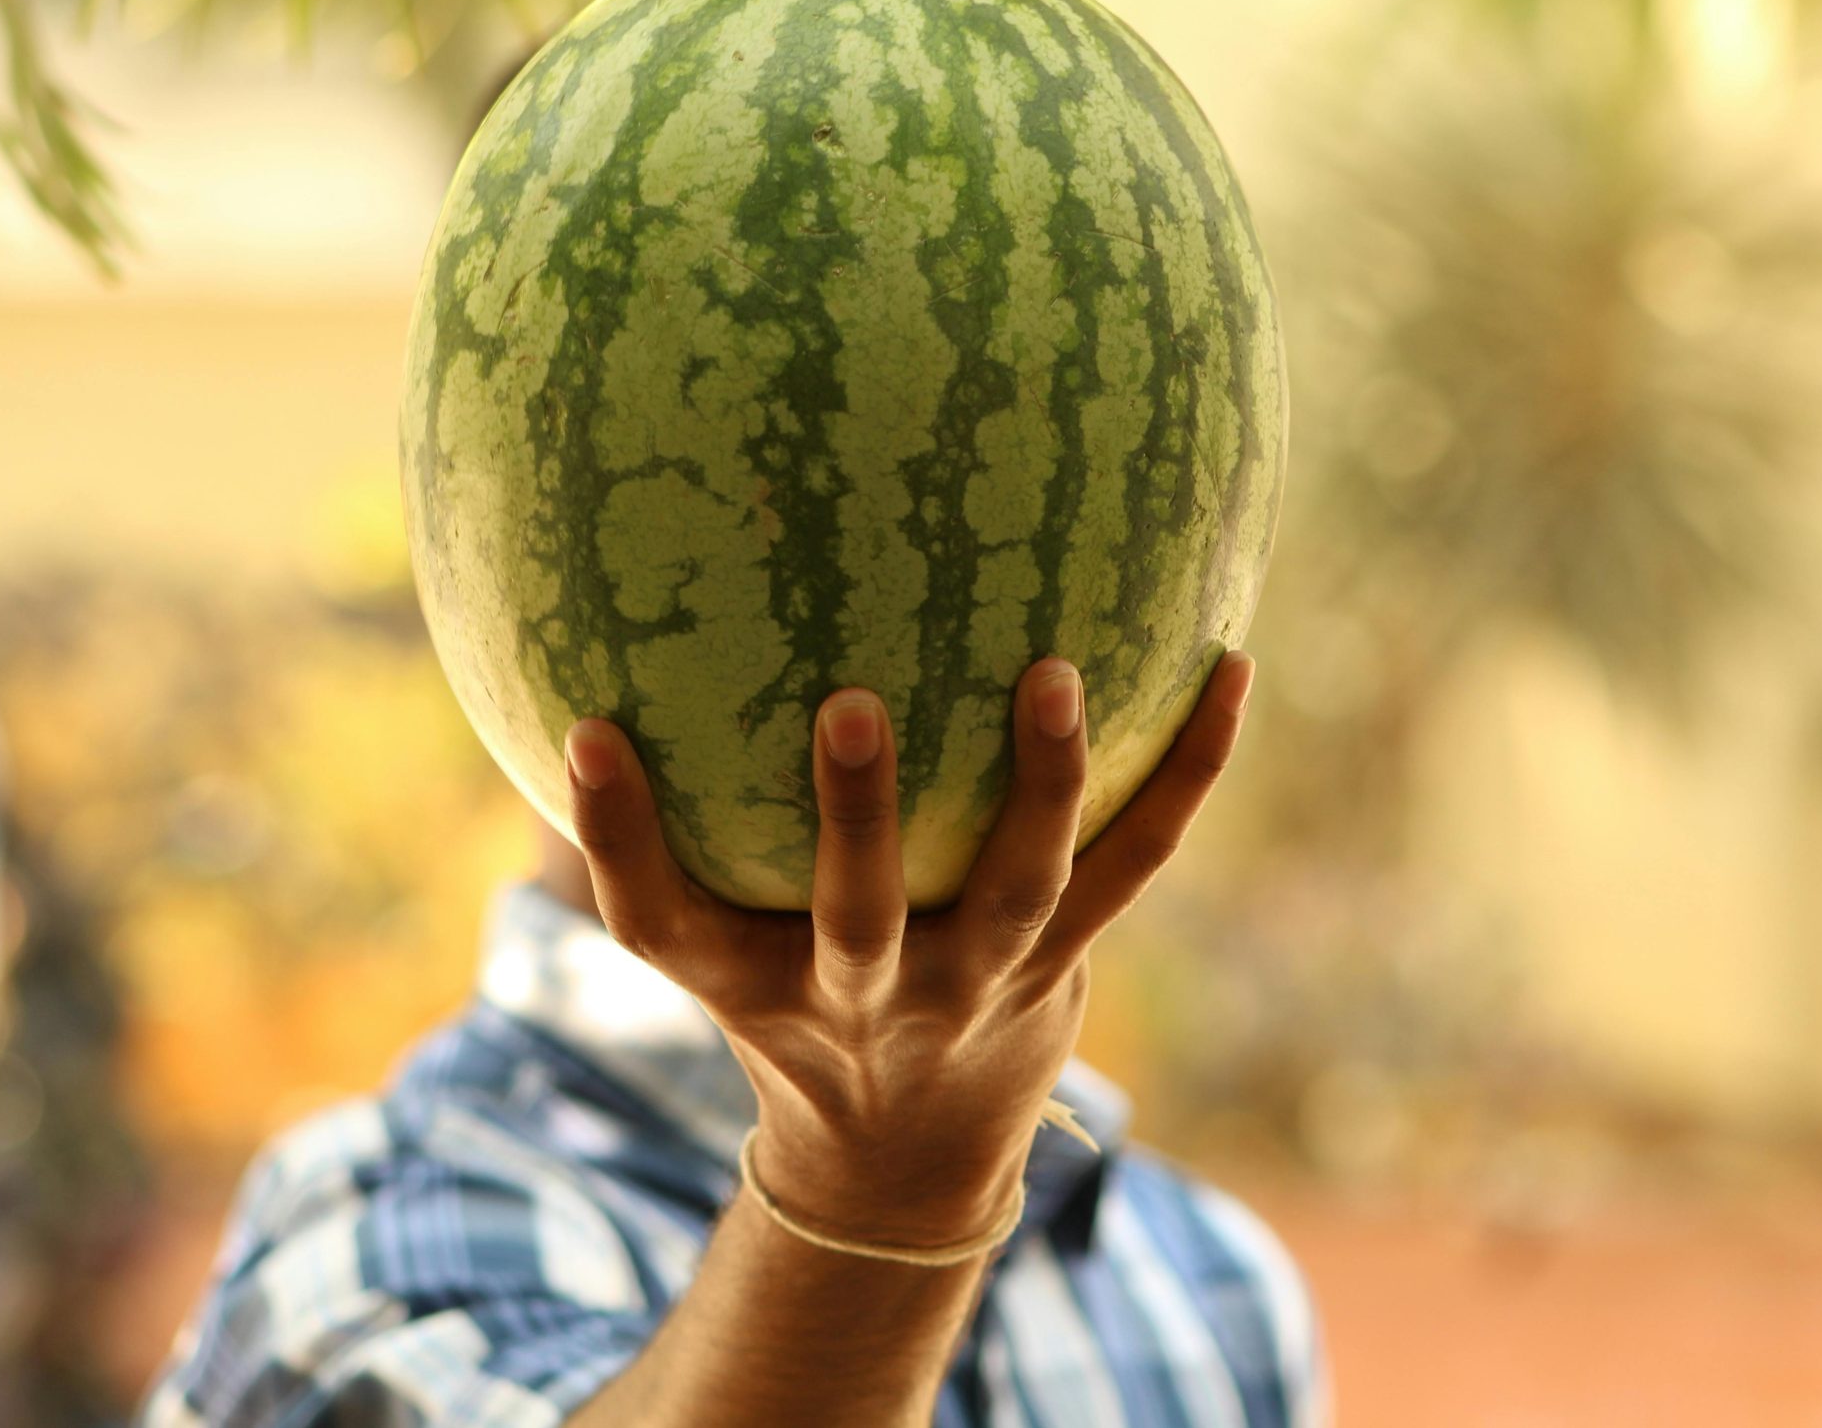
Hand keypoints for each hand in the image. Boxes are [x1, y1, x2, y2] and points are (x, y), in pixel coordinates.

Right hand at [563, 651, 1254, 1250]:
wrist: (904, 1159)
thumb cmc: (788, 1006)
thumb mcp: (713, 946)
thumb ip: (664, 835)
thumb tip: (596, 663)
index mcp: (756, 985)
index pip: (662, 924)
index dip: (619, 838)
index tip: (589, 732)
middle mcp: (868, 995)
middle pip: (855, 914)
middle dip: (856, 818)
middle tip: (853, 707)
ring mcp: (981, 982)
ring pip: (1018, 889)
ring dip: (1042, 784)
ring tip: (1055, 674)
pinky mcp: (1066, 959)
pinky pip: (1138, 862)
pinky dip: (1190, 770)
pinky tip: (1232, 668)